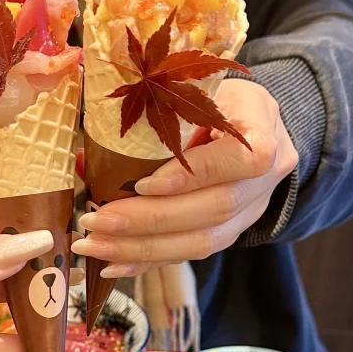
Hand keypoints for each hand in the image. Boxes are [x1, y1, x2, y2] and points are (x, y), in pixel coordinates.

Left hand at [70, 80, 297, 275]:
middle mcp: (264, 180)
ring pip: (203, 241)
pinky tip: (115, 263)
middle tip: (98, 221)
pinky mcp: (230, 232)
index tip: (142, 185)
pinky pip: (191, 252)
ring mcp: (250, 212)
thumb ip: (159, 117)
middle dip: (149, 221)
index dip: (191, 176)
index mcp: (264, 132)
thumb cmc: (214, 98)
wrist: (252, 122)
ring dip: (143, 248)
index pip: (238, 161)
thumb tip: (88, 156)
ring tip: (96, 245)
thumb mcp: (197, 87)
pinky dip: (150, 260)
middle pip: (214, 209)